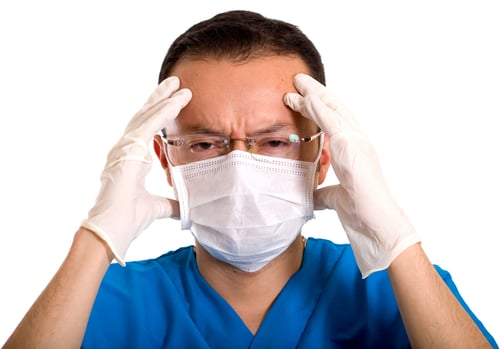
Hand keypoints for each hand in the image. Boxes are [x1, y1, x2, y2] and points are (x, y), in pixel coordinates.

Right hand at [81, 76, 191, 265]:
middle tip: (174, 84)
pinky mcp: (128, 151)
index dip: (159, 115)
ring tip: (177, 85)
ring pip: (146, 116)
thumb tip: (187, 206)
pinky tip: (176, 100)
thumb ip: (172, 204)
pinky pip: (149, 125)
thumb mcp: (158, 208)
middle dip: (160, 99)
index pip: (146, 131)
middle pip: (144, 117)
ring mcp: (124, 148)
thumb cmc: (127, 220)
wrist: (112, 231)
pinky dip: (164, 111)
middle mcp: (125, 150)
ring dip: (163, 99)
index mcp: (131, 160)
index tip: (172, 102)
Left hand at [284, 74, 419, 277]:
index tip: (303, 99)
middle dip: (317, 94)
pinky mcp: (352, 146)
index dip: (320, 109)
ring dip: (314, 94)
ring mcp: (358, 142)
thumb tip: (311, 195)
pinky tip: (306, 97)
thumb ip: (324, 192)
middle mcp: (358, 142)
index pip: (335, 124)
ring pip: (334, 110)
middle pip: (336, 110)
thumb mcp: (334, 199)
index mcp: (355, 153)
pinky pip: (332, 121)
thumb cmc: (360, 215)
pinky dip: (318, 107)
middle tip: (299, 82)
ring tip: (298, 82)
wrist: (377, 226)